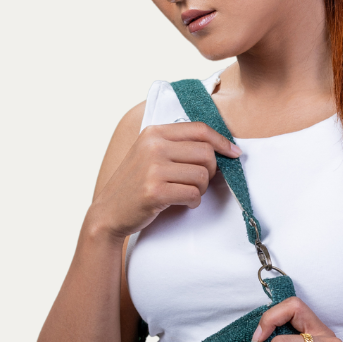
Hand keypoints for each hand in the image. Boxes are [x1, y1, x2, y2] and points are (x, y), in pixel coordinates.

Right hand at [89, 122, 240, 238]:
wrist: (108, 212)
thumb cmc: (136, 183)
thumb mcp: (150, 154)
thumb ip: (177, 145)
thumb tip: (220, 147)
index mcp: (154, 133)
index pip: (200, 129)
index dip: (222, 141)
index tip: (233, 153)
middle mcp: (153, 147)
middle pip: (206, 153)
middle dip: (211, 171)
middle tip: (199, 182)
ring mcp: (153, 169)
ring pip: (202, 176)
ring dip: (201, 189)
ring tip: (186, 192)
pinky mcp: (155, 192)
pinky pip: (193, 194)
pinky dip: (193, 201)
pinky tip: (182, 202)